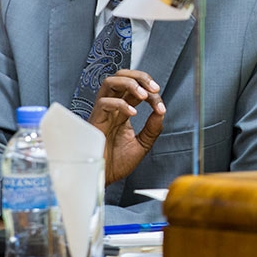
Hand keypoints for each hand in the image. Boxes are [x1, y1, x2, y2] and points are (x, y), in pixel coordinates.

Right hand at [88, 69, 165, 184]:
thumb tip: (161, 112)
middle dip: (140, 77)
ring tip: (143, 95)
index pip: (137, 90)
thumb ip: (152, 128)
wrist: (102, 179)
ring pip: (109, 82)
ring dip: (129, 84)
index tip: (161, 109)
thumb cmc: (115, 164)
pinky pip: (104, 103)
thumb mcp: (142, 144)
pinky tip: (132, 114)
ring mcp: (102, 113)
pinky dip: (120, 104)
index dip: (152, 95)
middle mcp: (112, 108)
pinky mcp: (95, 121)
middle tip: (154, 88)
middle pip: (121, 76)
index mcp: (123, 111)